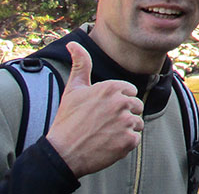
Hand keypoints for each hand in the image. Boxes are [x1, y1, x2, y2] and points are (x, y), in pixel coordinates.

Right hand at [45, 42, 143, 176]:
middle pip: (136, 107)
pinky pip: (135, 139)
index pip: (130, 92)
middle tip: (102, 124)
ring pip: (137, 123)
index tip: (102, 111)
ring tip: (104, 134)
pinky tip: (108, 145)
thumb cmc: (67, 121)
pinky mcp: (128, 141)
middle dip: (123, 115)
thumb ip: (80, 64)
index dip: (117, 102)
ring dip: (125, 130)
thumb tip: (73, 43)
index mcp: (112, 87)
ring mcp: (126, 122)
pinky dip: (124, 144)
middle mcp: (122, 102)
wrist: (61, 154)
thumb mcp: (73, 89)